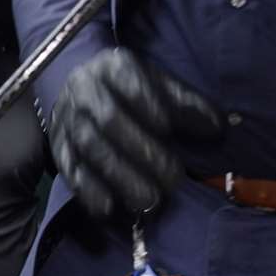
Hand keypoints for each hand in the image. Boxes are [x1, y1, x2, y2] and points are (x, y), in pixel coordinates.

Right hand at [48, 49, 222, 220]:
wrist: (77, 85)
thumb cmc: (129, 88)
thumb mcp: (157, 83)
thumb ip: (184, 103)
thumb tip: (216, 129)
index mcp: (112, 67)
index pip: (128, 82)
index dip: (148, 104)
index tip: (168, 128)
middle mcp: (84, 90)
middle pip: (109, 120)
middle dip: (142, 150)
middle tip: (173, 179)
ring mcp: (67, 119)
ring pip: (90, 147)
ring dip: (120, 175)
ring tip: (149, 200)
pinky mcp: (58, 146)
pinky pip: (69, 169)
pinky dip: (87, 190)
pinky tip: (108, 208)